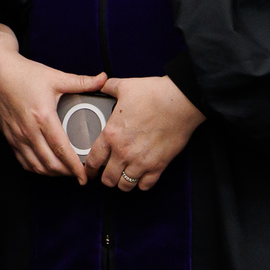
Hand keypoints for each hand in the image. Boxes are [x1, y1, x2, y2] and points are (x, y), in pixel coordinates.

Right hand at [0, 22, 107, 180]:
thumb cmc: (23, 75)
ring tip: (66, 171)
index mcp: (43, 117)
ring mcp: (18, 137)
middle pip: (50, 163)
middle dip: (67, 173)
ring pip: (37, 166)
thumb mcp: (55, 77)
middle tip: (81, 173)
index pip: (62, 150)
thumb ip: (81, 82)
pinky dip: (37, 168)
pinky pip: (24, 161)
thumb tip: (103, 79)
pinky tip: (46, 166)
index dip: (75, 166)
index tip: (85, 175)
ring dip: (53, 173)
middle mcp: (29, 131)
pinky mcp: (10, 138)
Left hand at [83, 74, 204, 194]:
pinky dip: (142, 184)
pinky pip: (146, 185)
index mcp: (111, 134)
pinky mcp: (159, 165)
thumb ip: (109, 87)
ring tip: (123, 177)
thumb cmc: (154, 93)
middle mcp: (123, 152)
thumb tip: (102, 83)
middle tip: (107, 175)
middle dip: (105, 178)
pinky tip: (141, 177)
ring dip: (122, 183)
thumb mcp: (125, 86)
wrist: (180, 101)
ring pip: (125, 185)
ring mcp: (141, 161)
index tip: (90, 171)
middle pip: (107, 178)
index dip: (89, 168)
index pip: (93, 160)